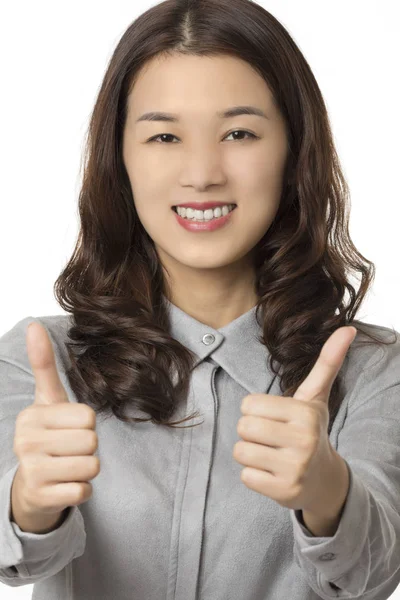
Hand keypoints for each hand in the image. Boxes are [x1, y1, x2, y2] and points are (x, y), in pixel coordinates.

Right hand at [12, 322, 99, 516]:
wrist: (31, 486)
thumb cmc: (47, 436)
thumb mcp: (47, 400)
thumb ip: (44, 364)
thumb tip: (34, 325)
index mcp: (31, 415)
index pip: (88, 417)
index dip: (86, 425)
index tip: (68, 429)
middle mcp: (26, 442)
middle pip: (91, 441)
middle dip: (88, 448)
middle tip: (68, 451)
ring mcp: (31, 471)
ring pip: (91, 466)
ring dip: (87, 469)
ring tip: (67, 467)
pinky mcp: (42, 497)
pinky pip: (84, 491)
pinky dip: (81, 490)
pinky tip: (64, 486)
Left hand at [232, 326, 356, 511]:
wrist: (325, 479)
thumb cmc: (310, 430)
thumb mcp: (316, 397)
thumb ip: (327, 362)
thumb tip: (347, 328)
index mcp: (305, 413)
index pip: (248, 404)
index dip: (256, 411)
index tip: (276, 419)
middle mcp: (303, 440)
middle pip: (243, 427)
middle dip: (251, 432)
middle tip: (272, 438)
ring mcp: (294, 468)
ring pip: (241, 451)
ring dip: (251, 454)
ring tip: (272, 455)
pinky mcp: (284, 491)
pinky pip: (245, 476)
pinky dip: (254, 475)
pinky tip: (273, 474)